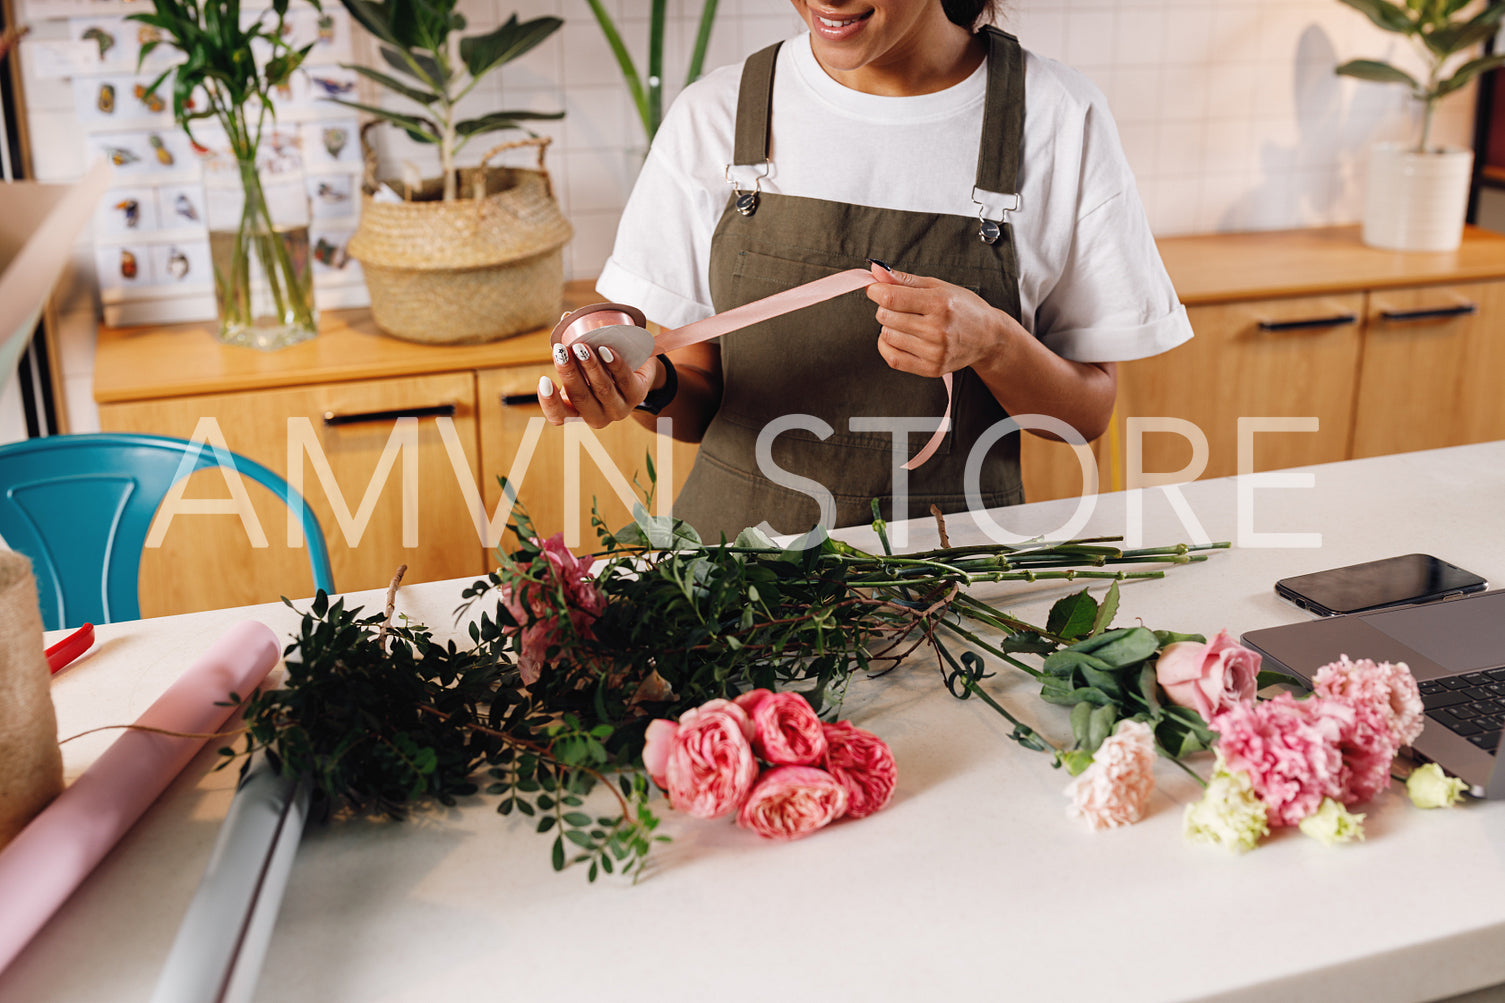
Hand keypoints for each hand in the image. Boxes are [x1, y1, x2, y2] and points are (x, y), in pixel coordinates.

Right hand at [538, 342, 660, 428]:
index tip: (544, 380)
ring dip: (590, 367)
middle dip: (569, 373)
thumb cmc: (601, 367)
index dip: (549, 402)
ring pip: (602, 390)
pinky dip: (615, 365)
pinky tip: (606, 350)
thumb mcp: (583, 362)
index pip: (558, 416)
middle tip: (561, 350)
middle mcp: (596, 415)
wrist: (637, 370)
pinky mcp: (637, 396)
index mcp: (576, 410)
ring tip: (581, 347)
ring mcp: (618, 409)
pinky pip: (625, 381)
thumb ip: (571, 343)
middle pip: (580, 398)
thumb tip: (566, 317)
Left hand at [865, 262, 1018, 377]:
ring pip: (886, 336)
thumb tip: (875, 271)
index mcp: (939, 303)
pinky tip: (897, 337)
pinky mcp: (931, 369)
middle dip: (886, 308)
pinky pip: (892, 358)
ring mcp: (934, 352)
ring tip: (905, 322)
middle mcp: (937, 329)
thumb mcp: (938, 286)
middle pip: (886, 316)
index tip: (875, 289)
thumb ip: (904, 279)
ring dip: (888, 327)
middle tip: (900, 306)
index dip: (876, 291)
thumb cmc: (963, 308)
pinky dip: (887, 345)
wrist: (988, 337)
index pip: (891, 298)